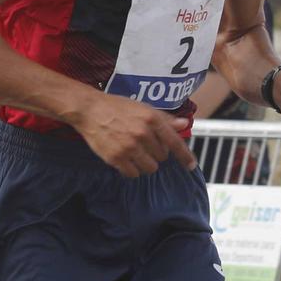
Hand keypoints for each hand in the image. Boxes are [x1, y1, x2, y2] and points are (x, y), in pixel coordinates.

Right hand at [76, 94, 197, 177]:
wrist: (89, 110)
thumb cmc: (117, 107)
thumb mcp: (143, 108)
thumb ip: (165, 119)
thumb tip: (183, 124)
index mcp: (151, 119)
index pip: (175, 142)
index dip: (185, 156)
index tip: (191, 166)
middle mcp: (143, 134)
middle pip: (162, 157)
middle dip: (156, 153)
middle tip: (144, 144)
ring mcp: (129, 147)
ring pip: (150, 168)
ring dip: (146, 163)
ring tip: (135, 152)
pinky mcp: (116, 158)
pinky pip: (133, 174)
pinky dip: (132, 170)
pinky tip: (126, 159)